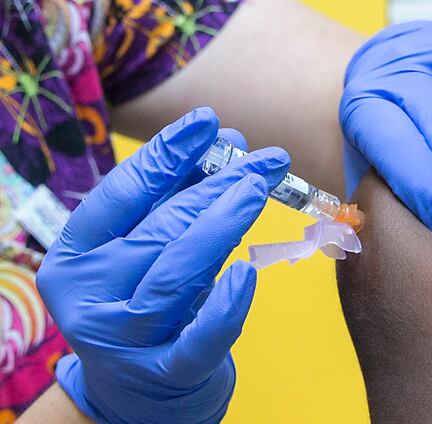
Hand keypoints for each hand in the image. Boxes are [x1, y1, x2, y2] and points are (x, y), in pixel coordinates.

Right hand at [37, 108, 289, 422]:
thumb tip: (224, 141)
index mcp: (76, 255)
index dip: (167, 154)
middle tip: (263, 159)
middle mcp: (89, 295)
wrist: (137, 393)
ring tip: (261, 188)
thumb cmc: (143, 303)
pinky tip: (249, 273)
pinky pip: (199, 340)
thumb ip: (175, 200)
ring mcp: (123, 339)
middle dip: (216, 184)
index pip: (121, 194)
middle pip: (159, 227)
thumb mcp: (143, 251)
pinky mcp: (164, 374)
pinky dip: (225, 307)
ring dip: (224, 223)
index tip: (209, 122)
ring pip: (177, 272)